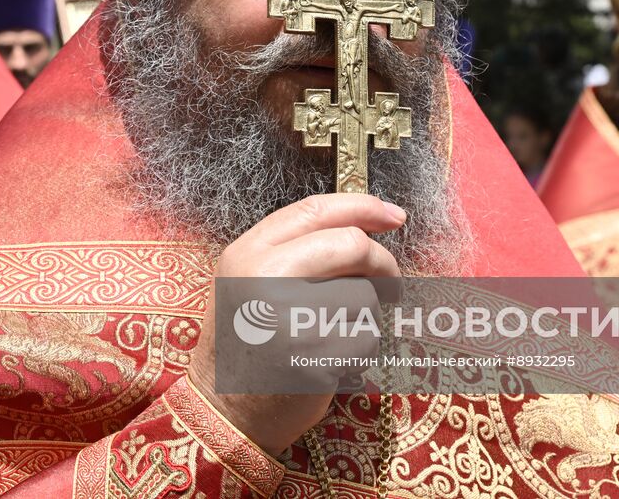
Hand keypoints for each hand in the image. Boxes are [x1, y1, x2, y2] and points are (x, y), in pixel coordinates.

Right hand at [185, 193, 405, 455]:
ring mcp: (288, 317)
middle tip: (392, 283)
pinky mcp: (313, 356)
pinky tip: (333, 362)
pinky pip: (367, 337)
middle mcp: (263, 277)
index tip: (395, 216)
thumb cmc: (250, 341)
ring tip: (335, 336)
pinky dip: (362, 351)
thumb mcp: (251, 280)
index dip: (363, 207)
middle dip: (383, 262)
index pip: (315, 210)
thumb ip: (297, 249)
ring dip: (365, 317)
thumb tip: (370, 224)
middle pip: (351, 244)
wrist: (224, 410)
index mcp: (247, 253)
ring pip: (365, 295)